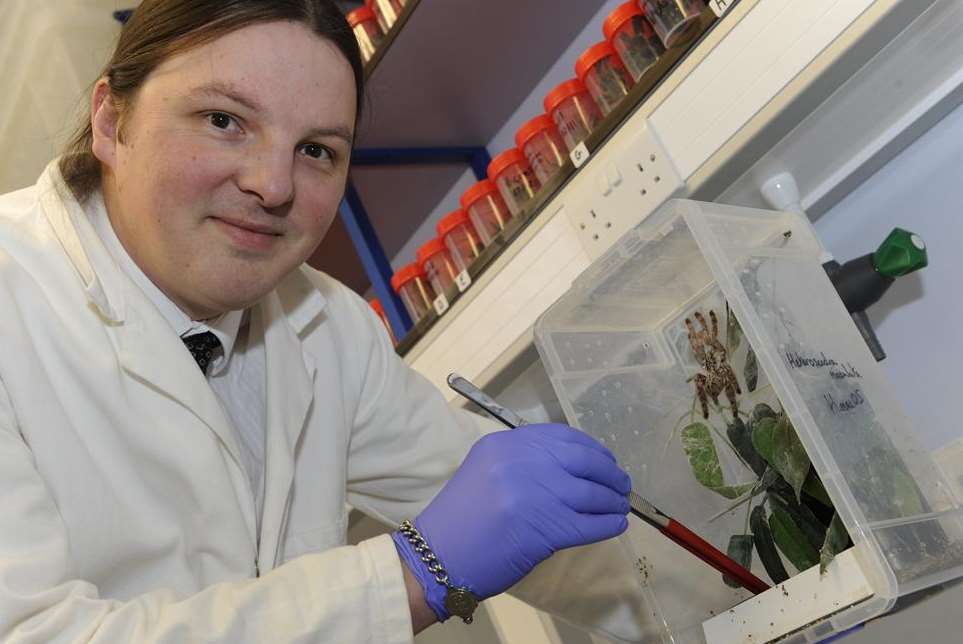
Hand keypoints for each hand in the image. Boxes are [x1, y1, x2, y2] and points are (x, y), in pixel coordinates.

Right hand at [392, 424, 631, 620]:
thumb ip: (523, 461)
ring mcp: (538, 494)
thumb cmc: (461, 518)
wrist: (439, 556)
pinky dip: (609, 524)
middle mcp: (523, 463)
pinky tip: (615, 524)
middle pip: (584, 460)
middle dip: (609, 473)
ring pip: (593, 493)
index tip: (603, 459)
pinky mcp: (548, 528)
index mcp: (506, 444)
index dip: (591, 448)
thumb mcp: (486, 470)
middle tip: (621, 484)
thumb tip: (572, 466)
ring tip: (619, 505)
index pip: (562, 437)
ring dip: (613, 500)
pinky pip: (592, 524)